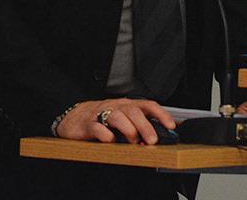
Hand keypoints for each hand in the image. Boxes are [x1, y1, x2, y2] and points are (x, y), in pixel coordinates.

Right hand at [55, 98, 175, 144]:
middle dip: (145, 126)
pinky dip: (106, 135)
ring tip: (133, 142)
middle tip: (152, 141)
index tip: (171, 126)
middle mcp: (116, 107)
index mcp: (127, 105)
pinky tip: (111, 141)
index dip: (161, 114)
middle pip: (134, 112)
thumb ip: (137, 127)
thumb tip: (155, 140)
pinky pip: (98, 128)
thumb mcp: (123, 120)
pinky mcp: (88, 125)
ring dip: (129, 130)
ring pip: (118, 117)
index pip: (148, 105)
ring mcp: (102, 114)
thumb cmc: (103, 119)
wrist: (74, 118)